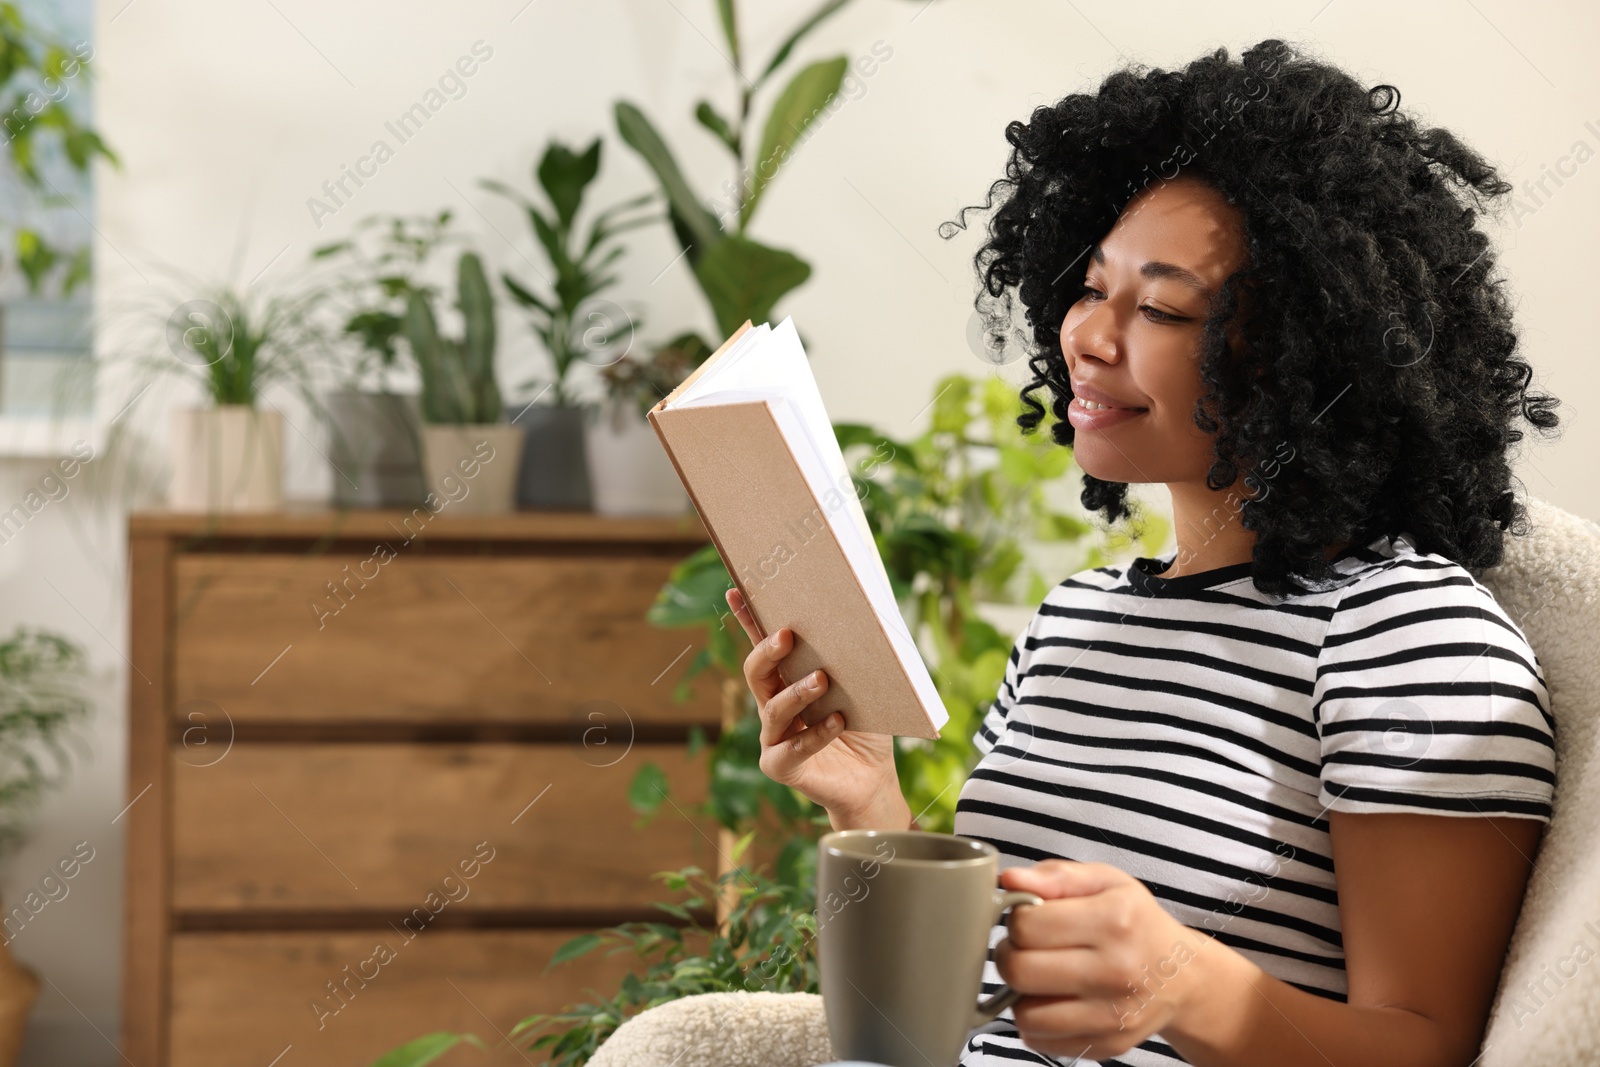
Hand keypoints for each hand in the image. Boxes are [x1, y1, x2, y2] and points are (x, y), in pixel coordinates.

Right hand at [725, 588, 908, 829]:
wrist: (873, 779)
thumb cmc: (866, 726)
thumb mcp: (866, 686)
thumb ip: (859, 656)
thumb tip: (874, 606)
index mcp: (786, 680)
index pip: (763, 645)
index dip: (747, 619)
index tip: (735, 592)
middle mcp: (773, 705)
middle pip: (756, 672)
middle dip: (767, 651)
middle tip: (787, 635)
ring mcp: (773, 737)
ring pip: (773, 709)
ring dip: (797, 693)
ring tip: (822, 680)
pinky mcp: (780, 766)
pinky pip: (791, 749)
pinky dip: (816, 734)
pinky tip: (838, 721)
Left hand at [995, 861, 1212, 1060]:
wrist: (1182, 975)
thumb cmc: (1137, 922)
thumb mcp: (1106, 882)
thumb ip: (1056, 875)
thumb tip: (1010, 880)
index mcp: (1113, 920)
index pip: (1027, 926)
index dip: (1016, 919)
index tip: (1029, 918)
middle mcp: (1116, 970)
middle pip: (1020, 971)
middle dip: (1010, 955)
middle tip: (1024, 948)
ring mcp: (1113, 1014)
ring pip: (1025, 1014)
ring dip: (1020, 994)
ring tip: (1038, 975)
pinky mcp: (1108, 1044)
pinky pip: (1042, 1041)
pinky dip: (1036, 1022)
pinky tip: (1052, 1001)